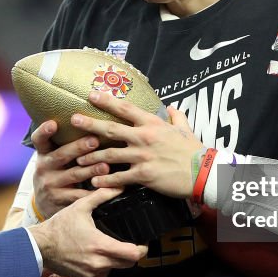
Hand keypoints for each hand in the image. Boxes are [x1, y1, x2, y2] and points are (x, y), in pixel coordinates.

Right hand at [30, 120, 110, 218]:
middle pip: (60, 156)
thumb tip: (89, 119)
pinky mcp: (59, 200)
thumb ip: (64, 142)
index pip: (38, 139)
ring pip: (73, 175)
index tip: (53, 123)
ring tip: (106, 166)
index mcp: (43, 153)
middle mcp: (44, 167)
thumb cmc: (57, 171)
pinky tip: (107, 188)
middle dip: (78, 148)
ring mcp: (50, 185)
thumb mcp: (53, 157)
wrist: (45, 202)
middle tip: (94, 140)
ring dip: (90, 170)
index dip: (44, 131)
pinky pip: (79, 196)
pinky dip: (94, 192)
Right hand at [30, 186, 146, 276]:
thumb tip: (117, 186)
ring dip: (116, 260)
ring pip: (115, 269)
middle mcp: (98, 263)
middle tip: (128, 243)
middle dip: (131, 254)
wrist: (39, 246)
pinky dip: (103, 266)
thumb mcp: (80, 207)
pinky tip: (95, 254)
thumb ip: (101, 196)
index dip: (142, 248)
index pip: (134, 254)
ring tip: (109, 246)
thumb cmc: (58, 227)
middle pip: (128, 264)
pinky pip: (102, 274)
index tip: (141, 242)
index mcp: (101, 246)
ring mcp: (91, 273)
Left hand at [73, 91, 203, 199]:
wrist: (204, 172)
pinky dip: (105, 180)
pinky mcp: (143, 175)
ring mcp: (142, 156)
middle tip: (73, 120)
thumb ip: (176, 117)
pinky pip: (119, 177)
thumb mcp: (186, 129)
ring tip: (78, 158)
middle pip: (110, 129)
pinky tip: (95, 181)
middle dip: (89, 124)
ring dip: (92, 157)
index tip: (91, 95)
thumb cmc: (195, 150)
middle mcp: (144, 137)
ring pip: (110, 155)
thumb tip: (172, 108)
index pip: (125, 109)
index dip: (107, 101)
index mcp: (152, 124)